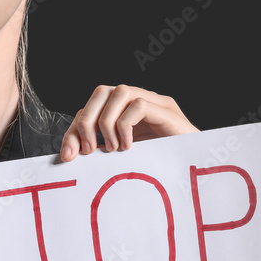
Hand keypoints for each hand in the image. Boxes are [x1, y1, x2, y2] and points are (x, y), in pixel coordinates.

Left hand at [60, 85, 198, 160]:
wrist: (192, 169)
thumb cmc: (157, 166)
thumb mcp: (120, 159)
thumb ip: (99, 152)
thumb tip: (68, 155)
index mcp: (123, 112)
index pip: (90, 108)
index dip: (75, 129)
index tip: (70, 155)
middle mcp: (137, 101)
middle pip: (101, 91)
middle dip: (87, 121)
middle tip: (91, 150)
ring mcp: (154, 102)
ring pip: (119, 92)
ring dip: (107, 123)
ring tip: (114, 149)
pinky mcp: (167, 110)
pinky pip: (138, 104)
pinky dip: (126, 126)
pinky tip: (129, 147)